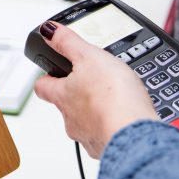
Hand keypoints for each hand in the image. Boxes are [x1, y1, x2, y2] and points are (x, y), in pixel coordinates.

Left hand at [33, 22, 156, 157]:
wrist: (136, 134)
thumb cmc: (112, 98)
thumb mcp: (89, 57)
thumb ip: (68, 43)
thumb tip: (48, 30)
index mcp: (63, 96)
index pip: (43, 87)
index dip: (46, 78)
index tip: (50, 72)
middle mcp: (71, 120)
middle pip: (66, 106)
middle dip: (75, 96)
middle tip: (89, 84)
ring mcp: (89, 136)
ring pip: (86, 123)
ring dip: (96, 113)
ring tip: (111, 101)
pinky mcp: (108, 147)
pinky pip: (107, 136)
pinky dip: (113, 127)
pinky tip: (125, 119)